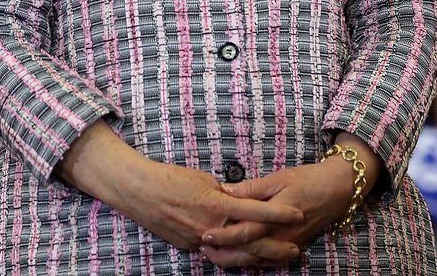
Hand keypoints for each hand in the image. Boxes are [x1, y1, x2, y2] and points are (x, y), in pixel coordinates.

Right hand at [114, 160, 303, 259]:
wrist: (138, 191)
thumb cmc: (170, 178)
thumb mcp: (202, 179)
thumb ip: (224, 193)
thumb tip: (239, 199)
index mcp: (217, 205)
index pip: (256, 210)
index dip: (279, 213)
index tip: (298, 213)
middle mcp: (211, 227)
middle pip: (251, 242)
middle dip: (275, 247)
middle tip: (295, 250)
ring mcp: (199, 240)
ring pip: (234, 255)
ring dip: (257, 258)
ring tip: (275, 258)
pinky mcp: (189, 246)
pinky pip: (216, 253)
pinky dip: (233, 256)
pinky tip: (245, 257)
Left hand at [202, 160, 356, 267]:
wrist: (338, 189)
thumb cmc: (307, 179)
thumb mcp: (279, 178)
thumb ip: (252, 188)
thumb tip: (226, 190)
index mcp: (275, 217)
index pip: (244, 232)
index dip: (223, 236)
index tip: (204, 235)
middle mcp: (281, 235)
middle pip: (249, 252)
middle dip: (224, 254)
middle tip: (203, 250)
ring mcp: (288, 242)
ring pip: (259, 259)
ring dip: (236, 260)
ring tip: (215, 256)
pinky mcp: (294, 243)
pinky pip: (272, 260)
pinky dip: (254, 262)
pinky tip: (240, 259)